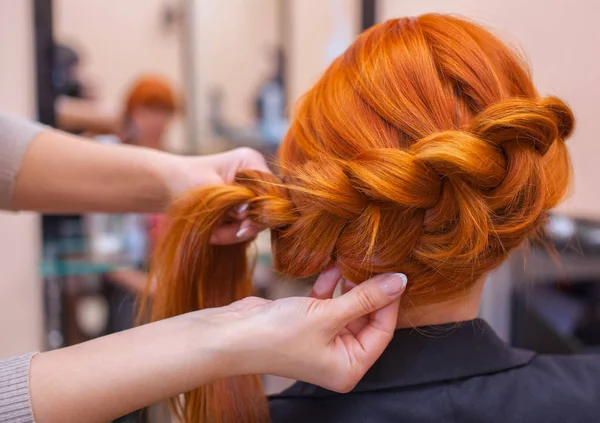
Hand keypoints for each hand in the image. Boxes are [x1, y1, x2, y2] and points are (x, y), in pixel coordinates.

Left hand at [168, 147, 270, 244]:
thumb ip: (231, 201)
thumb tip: (248, 214)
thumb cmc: (183, 180)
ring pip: (254, 222)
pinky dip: (228, 234)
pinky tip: (212, 234)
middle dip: (243, 225)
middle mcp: (255, 178)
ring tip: (211, 234)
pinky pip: (244, 228)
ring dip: (233, 232)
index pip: (271, 189)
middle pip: (265, 209)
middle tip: (220, 233)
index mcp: (250, 162)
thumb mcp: (209, 190)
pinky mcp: (242, 209)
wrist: (164, 186)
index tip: (242, 221)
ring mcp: (250, 194)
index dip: (261, 208)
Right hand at [193, 268, 406, 391]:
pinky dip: (330, 285)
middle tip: (375, 261)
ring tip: (354, 259)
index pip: (383, 332)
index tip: (396, 273)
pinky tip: (333, 266)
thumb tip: (400, 282)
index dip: (390, 302)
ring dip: (349, 285)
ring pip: (347, 308)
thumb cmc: (277, 335)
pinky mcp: (307, 323)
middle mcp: (338, 357)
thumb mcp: (328, 315)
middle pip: (366, 319)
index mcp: (348, 368)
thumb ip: (366, 298)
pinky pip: (328, 302)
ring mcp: (322, 340)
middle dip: (368, 291)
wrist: (231, 334)